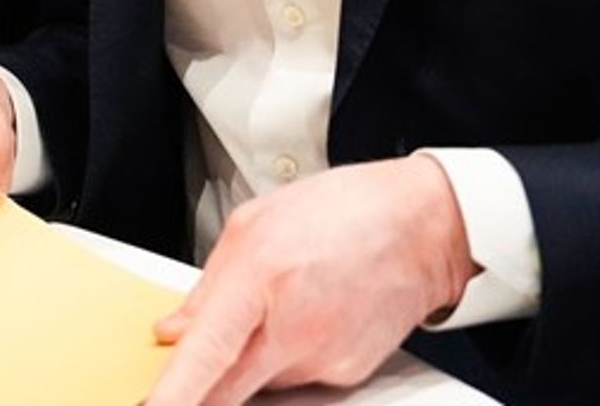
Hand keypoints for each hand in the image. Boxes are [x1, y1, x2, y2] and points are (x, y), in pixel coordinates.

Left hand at [141, 157, 475, 405]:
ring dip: (249, 358)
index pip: (207, 353)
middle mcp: (293, 329)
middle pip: (228, 390)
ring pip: (259, 381)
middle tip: (179, 384)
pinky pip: (295, 376)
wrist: (422, 228)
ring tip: (275, 305)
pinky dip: (285, 355)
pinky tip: (304, 315)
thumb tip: (176, 330)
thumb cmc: (343, 212)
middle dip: (200, 392)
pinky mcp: (345, 375)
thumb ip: (207, 285)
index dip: (176, 390)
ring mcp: (322, 358)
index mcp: (261, 278)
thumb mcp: (254, 223)